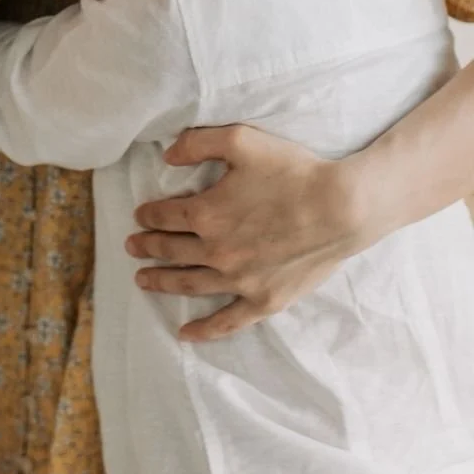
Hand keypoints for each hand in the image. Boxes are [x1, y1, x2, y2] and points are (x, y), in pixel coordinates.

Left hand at [125, 125, 367, 341]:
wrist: (342, 208)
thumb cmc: (292, 170)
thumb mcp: (240, 140)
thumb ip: (197, 143)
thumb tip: (166, 156)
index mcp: (206, 212)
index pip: (165, 216)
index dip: (148, 216)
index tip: (139, 216)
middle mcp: (216, 250)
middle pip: (171, 250)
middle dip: (147, 248)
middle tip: (132, 247)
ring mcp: (239, 280)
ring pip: (189, 284)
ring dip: (162, 281)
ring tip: (142, 280)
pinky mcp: (264, 300)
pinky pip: (226, 321)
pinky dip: (203, 330)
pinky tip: (184, 333)